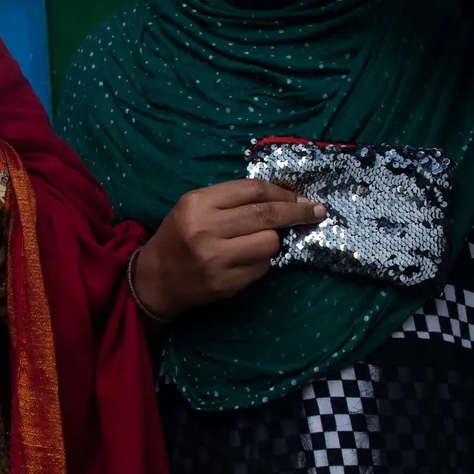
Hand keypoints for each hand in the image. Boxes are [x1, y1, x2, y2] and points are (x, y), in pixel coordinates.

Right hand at [133, 179, 326, 320]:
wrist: (157, 277)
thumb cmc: (180, 235)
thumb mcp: (195, 207)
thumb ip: (231, 200)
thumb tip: (282, 199)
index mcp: (197, 203)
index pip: (252, 190)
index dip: (283, 193)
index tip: (302, 199)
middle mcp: (205, 228)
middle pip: (267, 214)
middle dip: (297, 213)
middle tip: (317, 212)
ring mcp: (215, 258)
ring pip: (270, 243)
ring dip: (274, 241)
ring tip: (258, 242)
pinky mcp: (224, 283)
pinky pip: (262, 267)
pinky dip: (262, 262)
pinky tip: (245, 261)